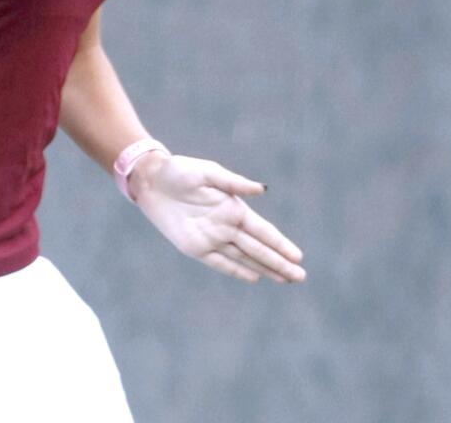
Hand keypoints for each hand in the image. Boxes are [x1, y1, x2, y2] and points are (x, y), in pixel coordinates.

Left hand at [133, 154, 305, 283]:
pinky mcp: (195, 247)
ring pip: (244, 258)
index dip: (280, 244)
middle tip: (300, 277)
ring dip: (264, 269)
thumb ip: (234, 183)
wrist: (150, 181)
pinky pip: (220, 262)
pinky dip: (236, 270)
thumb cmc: (179, 171)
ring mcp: (212, 238)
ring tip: (285, 280)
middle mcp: (226, 225)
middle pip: (258, 248)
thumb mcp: (207, 172)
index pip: (263, 231)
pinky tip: (254, 277)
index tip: (298, 257)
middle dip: (279, 262)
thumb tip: (262, 190)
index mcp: (233, 207)